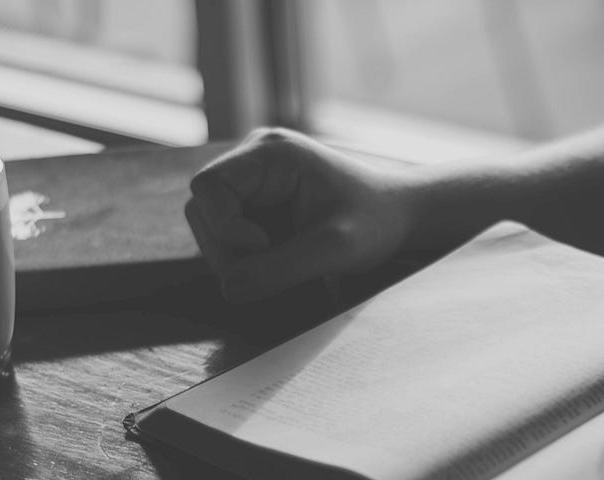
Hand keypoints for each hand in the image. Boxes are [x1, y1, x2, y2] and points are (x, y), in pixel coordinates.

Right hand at [186, 128, 424, 301]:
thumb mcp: (332, 250)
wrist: (398, 216)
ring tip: (289, 261)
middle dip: (231, 248)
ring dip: (240, 256)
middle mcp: (254, 159)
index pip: (208, 187)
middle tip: (279, 267)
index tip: (265, 246)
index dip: (225, 226)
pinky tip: (286, 257)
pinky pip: (229, 236)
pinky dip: (250, 257)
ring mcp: (253, 181)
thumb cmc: (374, 223)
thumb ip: (279, 270)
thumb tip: (227, 290)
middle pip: (204, 210)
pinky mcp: (256, 203)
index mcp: (270, 153)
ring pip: (213, 227)